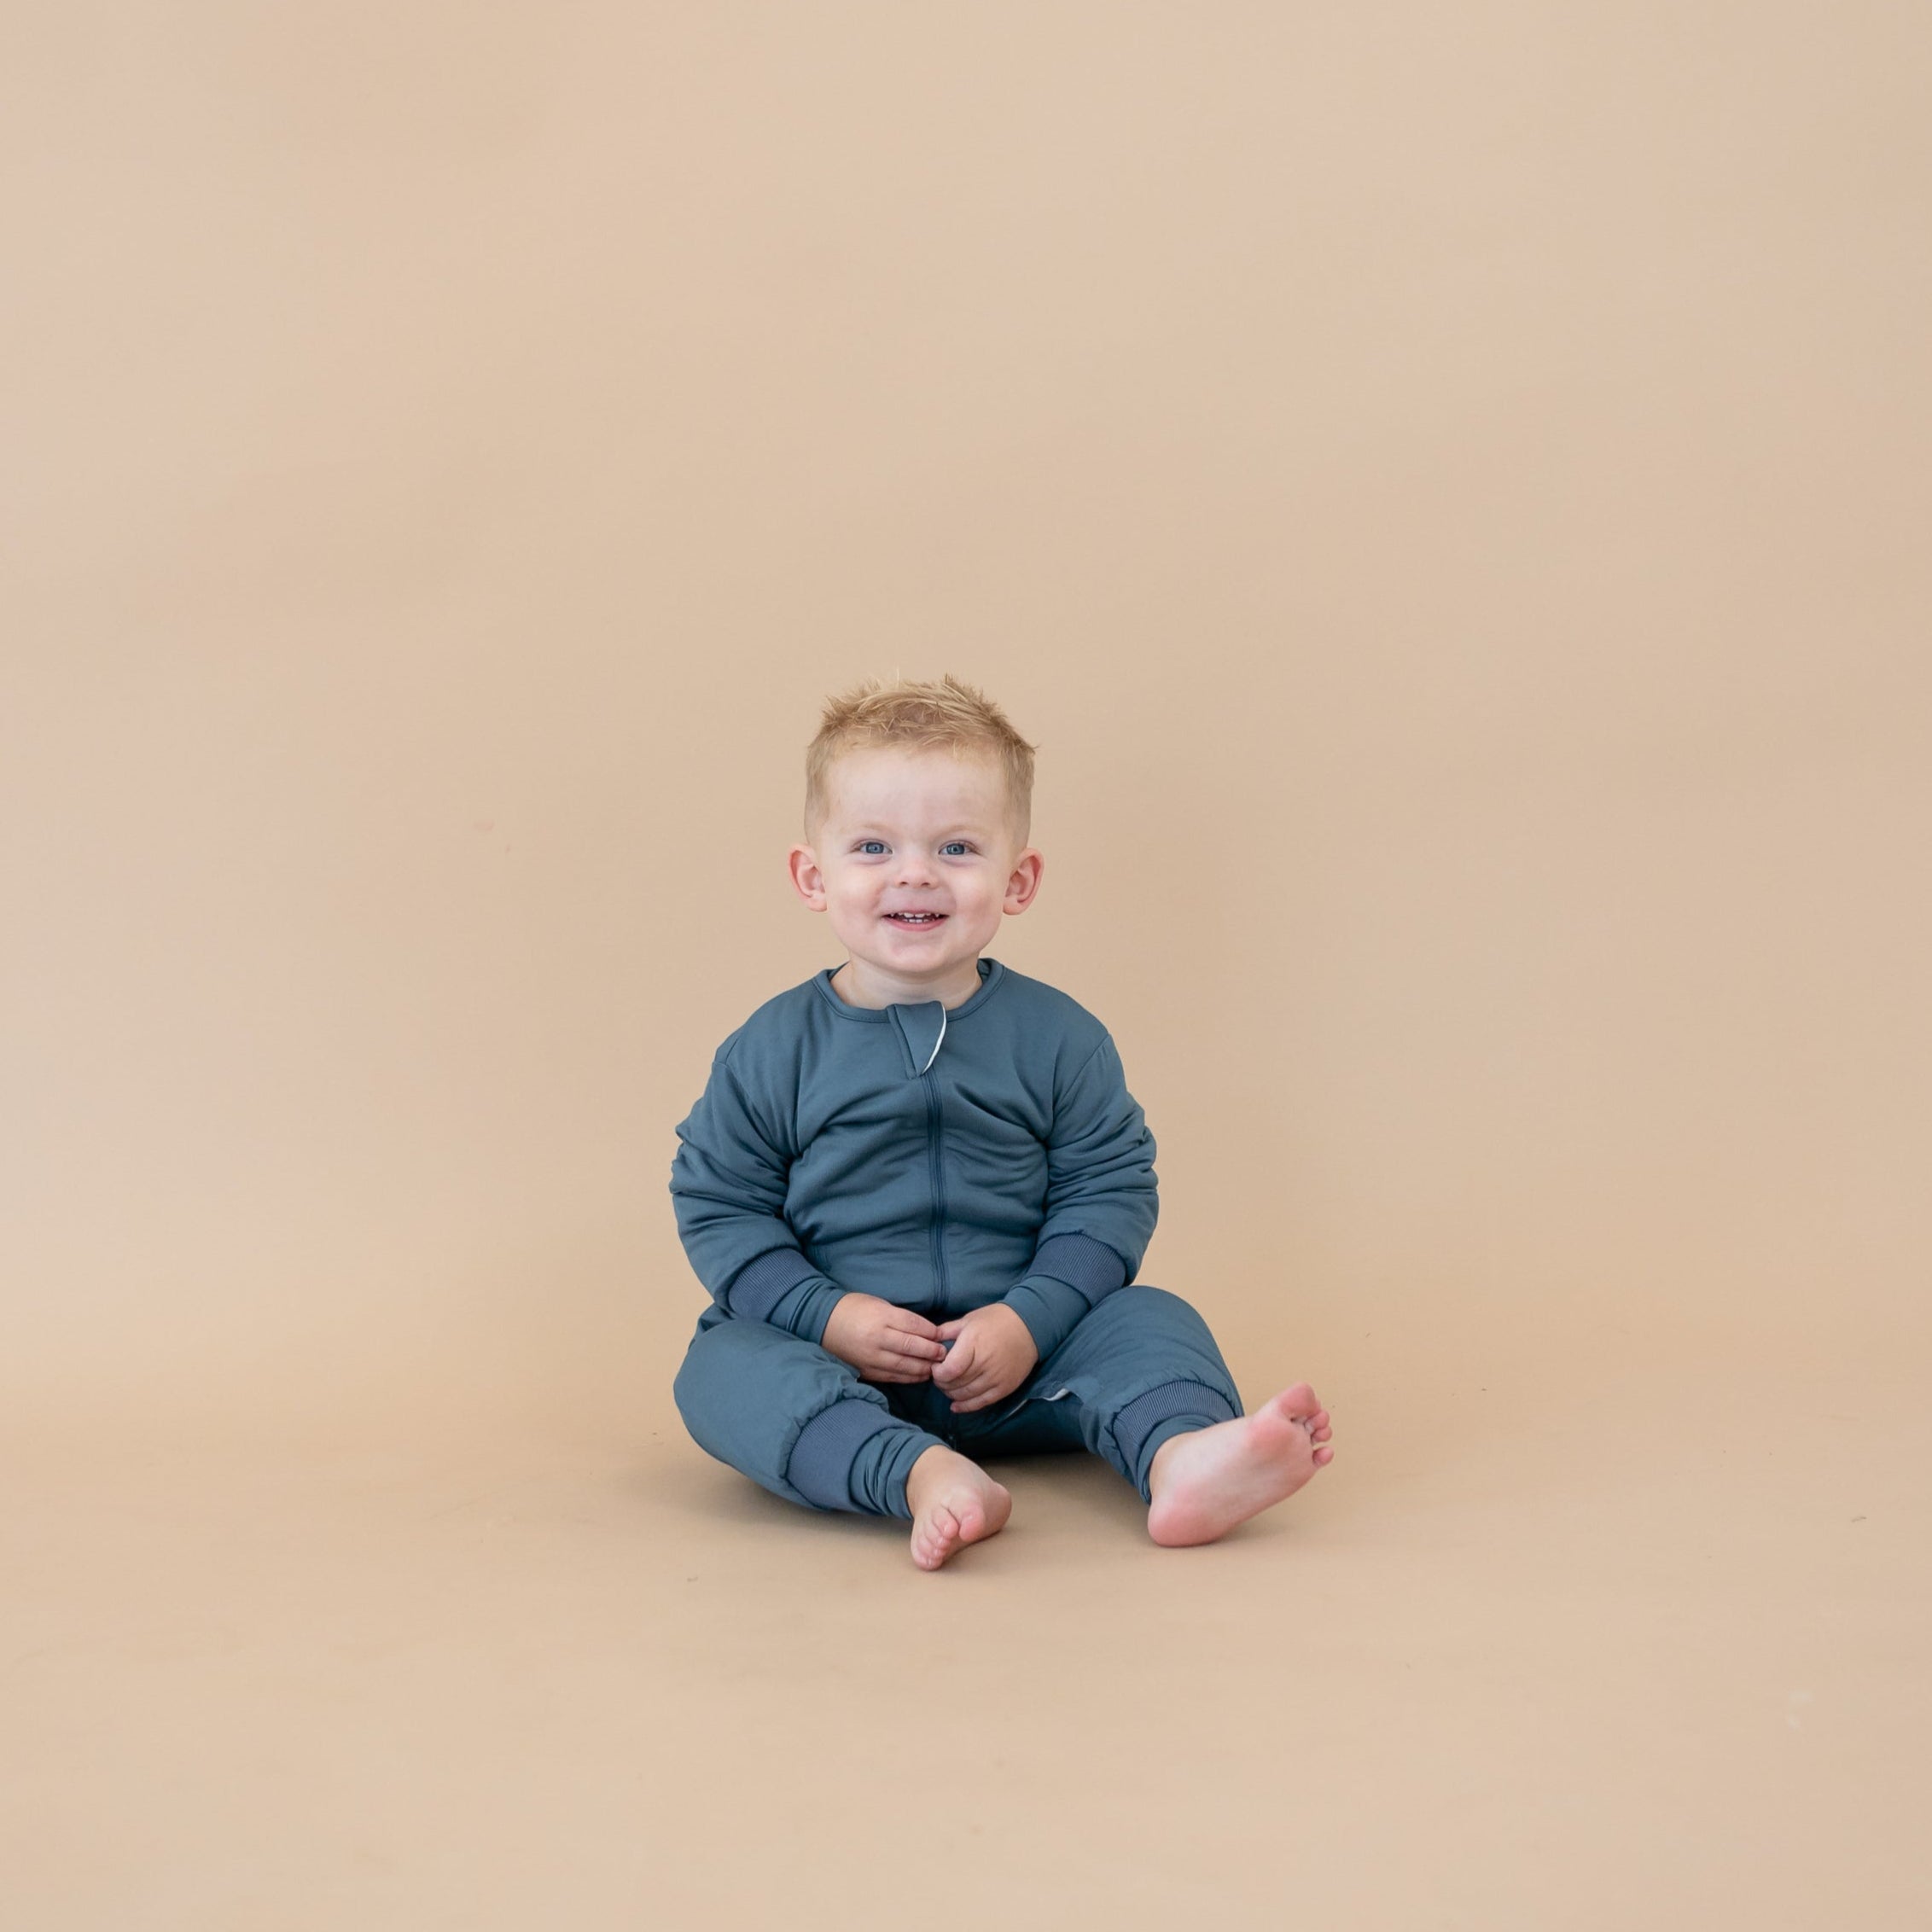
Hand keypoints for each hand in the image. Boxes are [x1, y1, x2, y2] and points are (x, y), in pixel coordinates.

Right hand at [819, 1293, 946, 1383]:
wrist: (824, 1323)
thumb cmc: (855, 1308)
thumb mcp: (879, 1304)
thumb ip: (901, 1318)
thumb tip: (928, 1332)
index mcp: (881, 1317)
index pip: (913, 1326)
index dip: (932, 1332)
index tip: (943, 1336)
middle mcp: (876, 1339)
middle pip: (912, 1347)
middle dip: (932, 1352)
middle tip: (944, 1354)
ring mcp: (871, 1357)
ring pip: (904, 1366)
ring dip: (924, 1367)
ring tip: (937, 1367)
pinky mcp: (866, 1370)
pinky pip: (893, 1376)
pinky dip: (909, 1377)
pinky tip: (920, 1375)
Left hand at [931, 1303, 1039, 1413]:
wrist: (1029, 1327)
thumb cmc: (996, 1320)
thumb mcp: (969, 1319)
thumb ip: (946, 1331)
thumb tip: (928, 1342)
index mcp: (973, 1343)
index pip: (949, 1370)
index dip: (937, 1372)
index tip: (936, 1366)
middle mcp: (985, 1363)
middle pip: (955, 1384)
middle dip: (942, 1383)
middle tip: (941, 1376)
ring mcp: (996, 1378)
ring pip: (965, 1395)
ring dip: (951, 1394)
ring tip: (949, 1386)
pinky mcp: (1005, 1388)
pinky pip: (981, 1403)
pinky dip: (966, 1406)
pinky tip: (955, 1405)